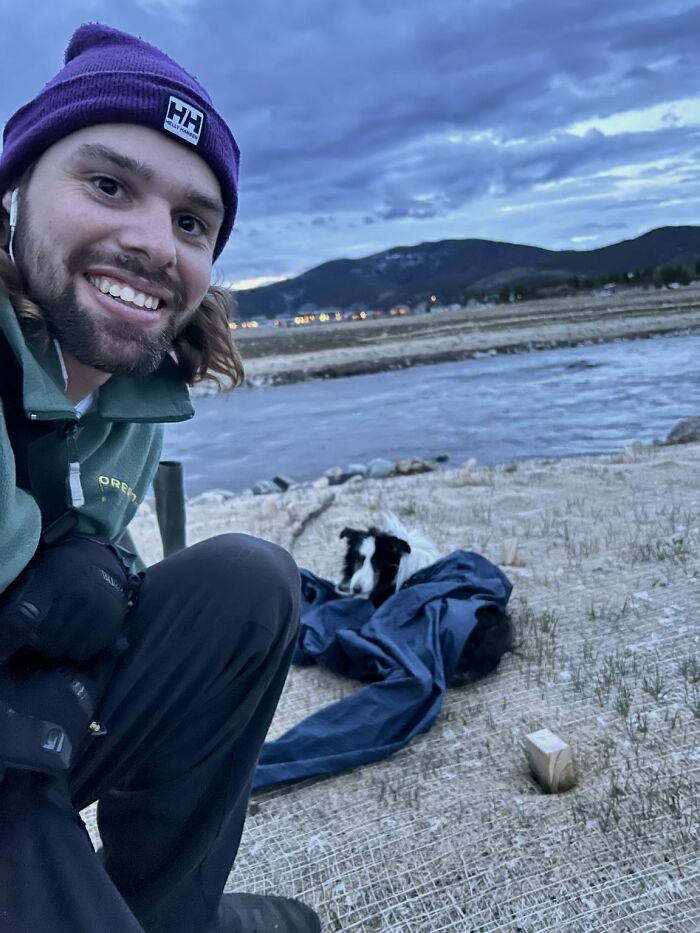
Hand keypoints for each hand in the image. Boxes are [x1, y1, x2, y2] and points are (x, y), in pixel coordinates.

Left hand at [0, 536, 138, 663]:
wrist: (105, 561)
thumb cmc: (62, 569)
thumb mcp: (38, 573)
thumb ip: (20, 600)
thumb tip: (3, 634)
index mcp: (55, 577)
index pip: (26, 615)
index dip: (9, 638)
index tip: (0, 656)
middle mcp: (81, 594)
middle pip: (44, 639)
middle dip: (32, 642)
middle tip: (33, 634)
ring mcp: (100, 611)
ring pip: (62, 650)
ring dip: (51, 648)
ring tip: (53, 634)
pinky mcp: (113, 625)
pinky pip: (82, 653)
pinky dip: (71, 651)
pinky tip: (71, 636)